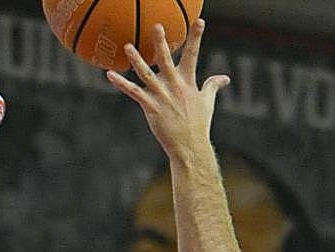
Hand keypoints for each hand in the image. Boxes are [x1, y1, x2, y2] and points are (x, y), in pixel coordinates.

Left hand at [107, 20, 229, 161]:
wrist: (189, 147)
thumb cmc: (198, 125)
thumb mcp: (207, 102)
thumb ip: (212, 86)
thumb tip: (224, 78)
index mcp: (188, 82)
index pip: (193, 55)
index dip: (196, 37)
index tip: (199, 21)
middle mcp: (175, 86)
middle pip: (166, 60)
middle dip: (161, 43)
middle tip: (157, 26)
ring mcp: (162, 97)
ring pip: (146, 74)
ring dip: (136, 60)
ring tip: (128, 46)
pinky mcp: (151, 108)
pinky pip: (133, 92)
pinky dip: (121, 83)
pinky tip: (110, 75)